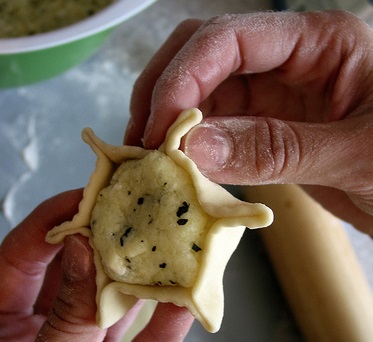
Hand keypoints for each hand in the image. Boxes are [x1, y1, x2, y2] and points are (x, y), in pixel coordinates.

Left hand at [0, 190, 192, 340]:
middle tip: (139, 213)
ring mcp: (76, 340)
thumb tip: (84, 246)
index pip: (29, 248)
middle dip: (109, 240)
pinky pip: (137, 340)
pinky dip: (162, 325)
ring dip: (142, 278)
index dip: (60, 216)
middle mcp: (39, 322)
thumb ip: (66, 307)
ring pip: (110, 300)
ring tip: (170, 247)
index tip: (93, 194)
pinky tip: (185, 301)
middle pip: (77, 267)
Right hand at [126, 10, 372, 234]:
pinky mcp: (264, 128)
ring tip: (150, 157)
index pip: (228, 38)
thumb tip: (196, 147)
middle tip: (141, 139)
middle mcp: (287, 63)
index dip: (183, 77)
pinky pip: (215, 127)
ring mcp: (272, 97)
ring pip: (202, 94)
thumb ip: (277, 150)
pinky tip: (180, 165)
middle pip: (203, 56)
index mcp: (318, 44)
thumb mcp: (355, 156)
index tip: (159, 126)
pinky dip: (191, 145)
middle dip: (164, 93)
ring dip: (170, 122)